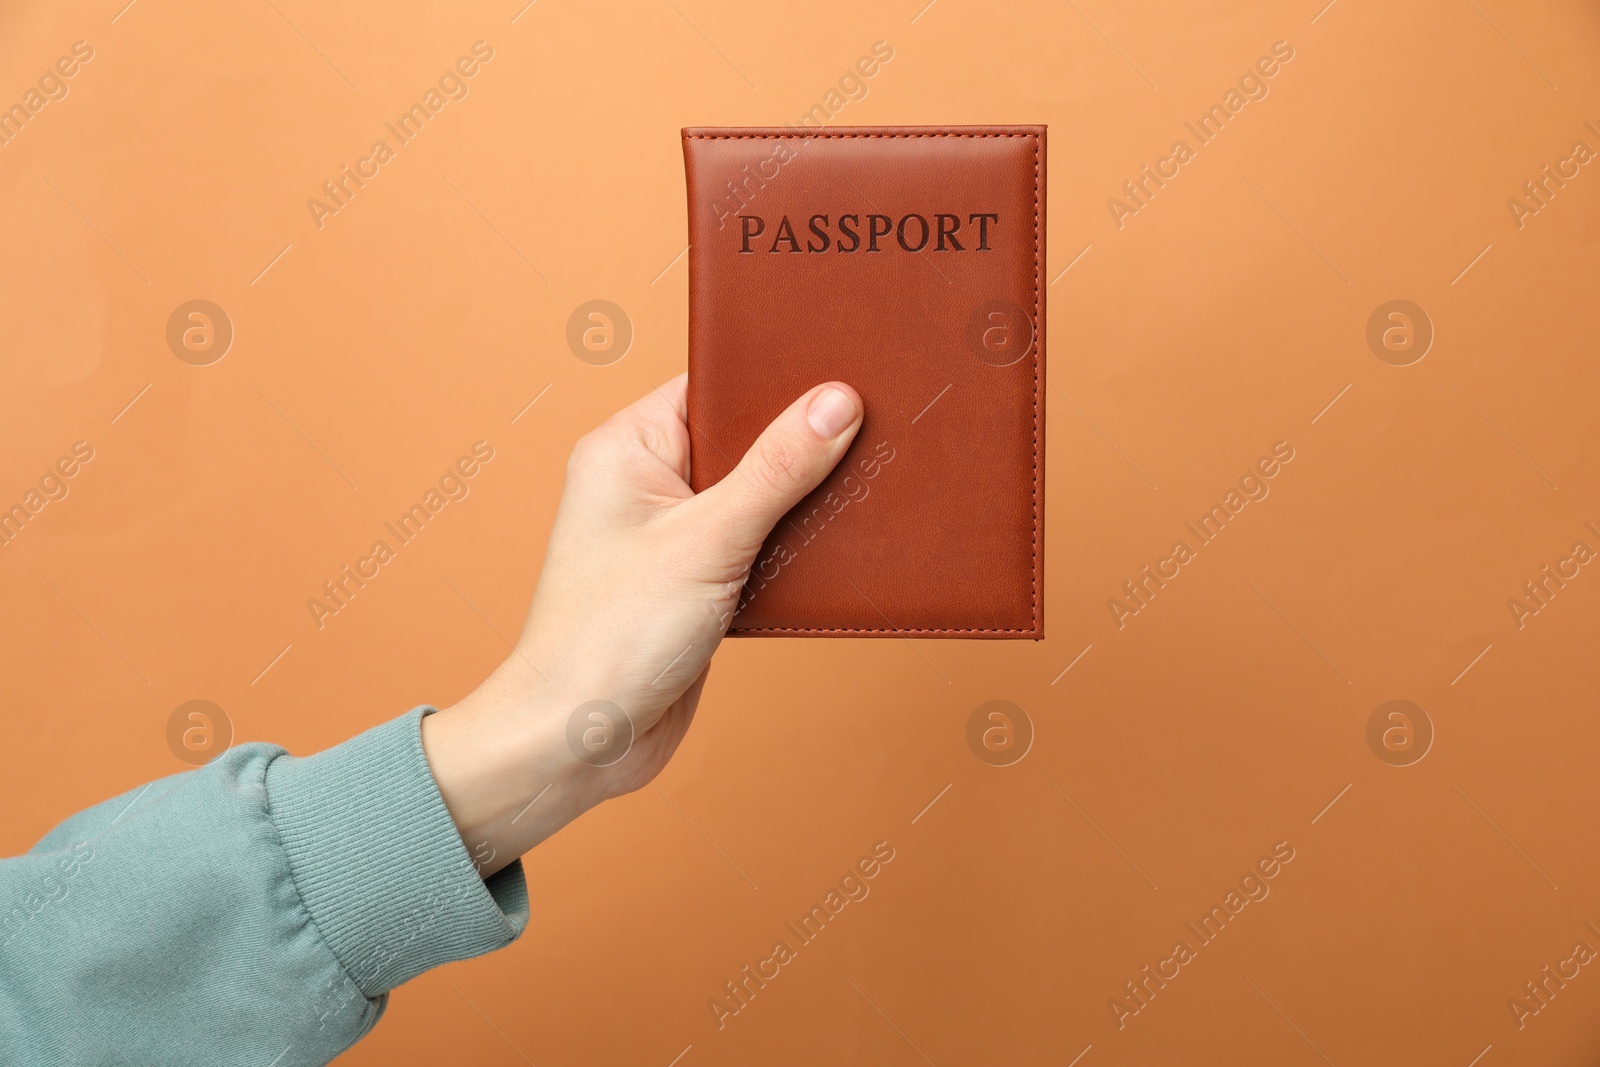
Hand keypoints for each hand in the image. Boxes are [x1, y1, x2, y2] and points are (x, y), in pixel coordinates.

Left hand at [421, 374, 862, 874]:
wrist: (579, 744)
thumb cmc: (609, 638)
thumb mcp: (707, 541)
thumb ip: (775, 471)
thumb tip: (836, 402)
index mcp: (627, 447)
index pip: (716, 386)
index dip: (778, 380)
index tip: (846, 374)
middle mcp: (644, 484)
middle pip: (744, 441)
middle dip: (801, 445)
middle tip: (871, 431)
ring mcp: (670, 537)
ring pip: (757, 497)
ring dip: (801, 503)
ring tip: (865, 487)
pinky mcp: (695, 586)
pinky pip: (758, 547)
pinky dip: (792, 550)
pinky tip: (836, 549)